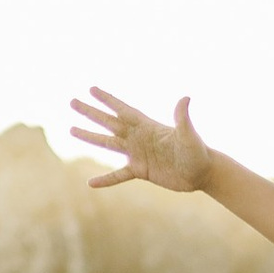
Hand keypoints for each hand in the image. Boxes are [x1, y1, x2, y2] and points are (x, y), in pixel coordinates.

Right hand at [70, 85, 211, 192]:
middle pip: (109, 123)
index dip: (107, 99)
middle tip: (73, 102)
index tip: (91, 89)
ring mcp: (138, 154)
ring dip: (90, 137)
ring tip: (72, 129)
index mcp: (147, 126)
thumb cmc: (197, 151)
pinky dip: (105, 179)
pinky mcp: (141, 171)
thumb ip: (182, 117)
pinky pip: (118, 175)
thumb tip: (186, 98)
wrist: (202, 173)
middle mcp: (138, 138)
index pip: (122, 110)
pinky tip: (90, 183)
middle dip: (91, 112)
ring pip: (108, 144)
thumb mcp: (188, 134)